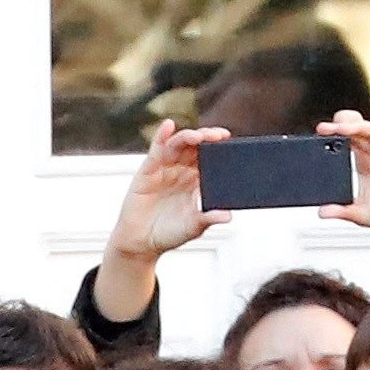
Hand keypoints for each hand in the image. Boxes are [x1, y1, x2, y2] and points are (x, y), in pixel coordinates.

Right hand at [93, 124, 228, 322]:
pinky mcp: (148, 169)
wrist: (141, 243)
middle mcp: (183, 170)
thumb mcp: (193, 227)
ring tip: (198, 137)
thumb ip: (208, 219)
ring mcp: (166, 167)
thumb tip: (227, 216)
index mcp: (197, 180)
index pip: (211, 157)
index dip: (219, 147)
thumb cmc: (168, 234)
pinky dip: (162, 135)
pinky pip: (157, 149)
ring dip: (189, 136)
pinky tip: (168, 126)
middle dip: (207, 138)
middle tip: (218, 136)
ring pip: (179, 144)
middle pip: (197, 146)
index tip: (229, 141)